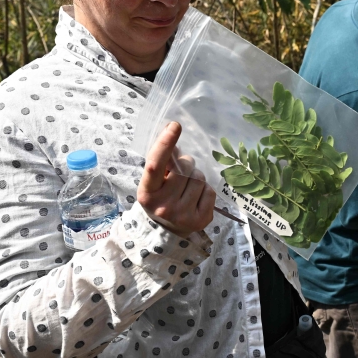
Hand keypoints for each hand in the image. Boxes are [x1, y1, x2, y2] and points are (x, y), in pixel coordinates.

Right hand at [138, 122, 215, 236]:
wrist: (165, 232)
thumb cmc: (159, 198)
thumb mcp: (153, 182)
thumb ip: (161, 162)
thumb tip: (172, 132)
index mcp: (147, 193)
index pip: (155, 165)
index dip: (165, 144)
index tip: (175, 126)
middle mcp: (163, 205)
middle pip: (185, 168)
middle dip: (186, 165)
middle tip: (180, 174)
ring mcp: (182, 215)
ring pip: (199, 178)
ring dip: (196, 177)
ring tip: (187, 188)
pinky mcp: (201, 220)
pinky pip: (210, 191)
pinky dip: (205, 191)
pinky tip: (196, 198)